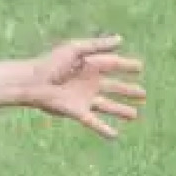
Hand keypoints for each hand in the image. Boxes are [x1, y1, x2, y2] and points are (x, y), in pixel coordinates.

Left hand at [28, 34, 146, 138]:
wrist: (32, 82)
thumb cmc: (51, 62)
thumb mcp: (75, 49)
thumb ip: (97, 45)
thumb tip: (120, 39)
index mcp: (90, 66)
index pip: (113, 65)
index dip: (127, 66)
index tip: (140, 67)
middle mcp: (90, 83)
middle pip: (114, 88)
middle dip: (128, 91)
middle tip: (143, 94)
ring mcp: (85, 99)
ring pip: (108, 106)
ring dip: (121, 110)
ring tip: (135, 115)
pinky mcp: (78, 112)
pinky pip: (95, 122)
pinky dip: (104, 130)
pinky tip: (115, 135)